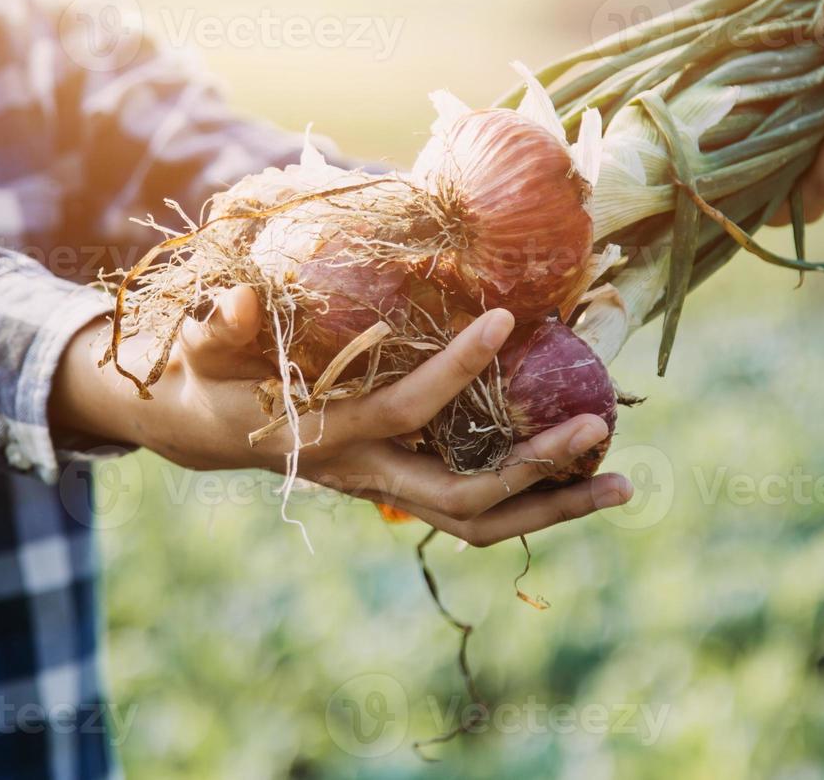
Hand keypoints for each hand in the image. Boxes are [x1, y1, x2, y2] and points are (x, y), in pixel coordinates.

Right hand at [53, 286, 632, 544]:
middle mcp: (366, 476)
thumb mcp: (202, 348)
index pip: (402, 412)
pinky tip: (585, 474)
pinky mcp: (404, 484)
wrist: (204, 428)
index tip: (505, 319)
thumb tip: (240, 300)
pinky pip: (477, 509)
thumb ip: (221, 327)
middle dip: (533, 470)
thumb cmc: (206, 375)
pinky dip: (534, 499)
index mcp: (326, 437)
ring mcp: (388, 489)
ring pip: (479, 524)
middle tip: (596, 427)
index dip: (454, 372)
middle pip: (462, 501)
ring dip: (552, 508)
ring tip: (622, 483)